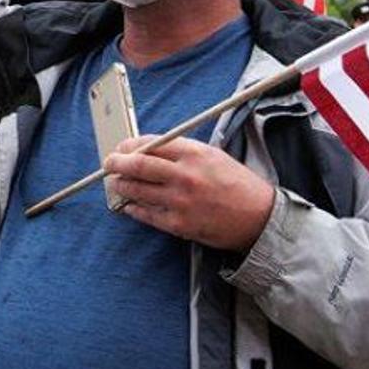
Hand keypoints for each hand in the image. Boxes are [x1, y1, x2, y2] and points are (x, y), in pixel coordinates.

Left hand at [104, 137, 275, 250]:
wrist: (259, 218)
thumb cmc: (237, 185)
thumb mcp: (213, 156)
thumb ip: (182, 151)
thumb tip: (150, 150)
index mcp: (194, 154)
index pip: (151, 144)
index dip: (130, 145)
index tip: (122, 147)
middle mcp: (185, 176)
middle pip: (137, 165)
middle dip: (116, 163)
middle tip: (109, 163)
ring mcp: (179, 202)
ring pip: (136, 190)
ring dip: (121, 185)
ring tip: (116, 183)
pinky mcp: (178, 224)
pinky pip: (146, 214)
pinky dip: (133, 207)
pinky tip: (129, 204)